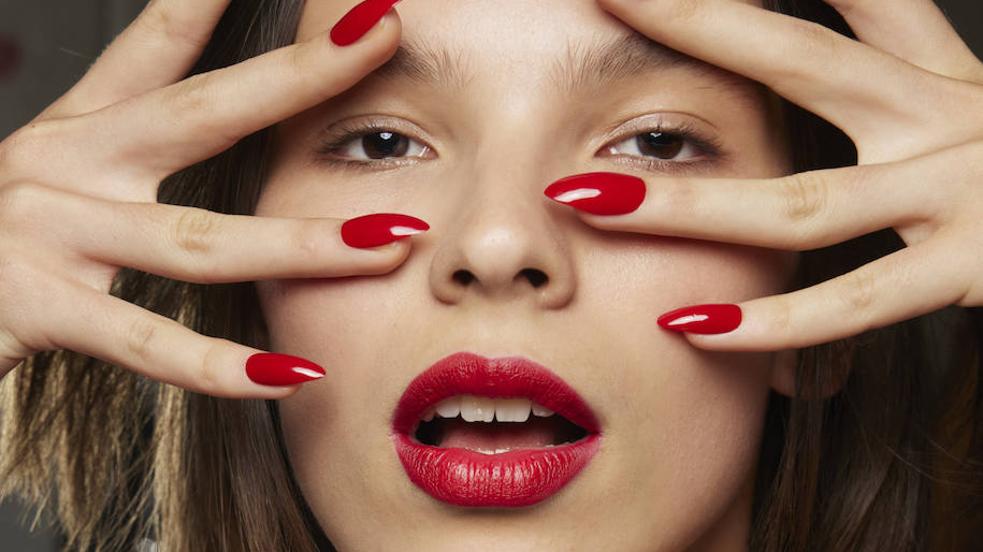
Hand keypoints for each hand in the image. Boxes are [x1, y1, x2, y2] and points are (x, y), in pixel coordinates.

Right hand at [0, 0, 420, 396]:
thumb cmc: (1, 250)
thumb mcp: (61, 181)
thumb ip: (132, 159)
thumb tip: (216, 130)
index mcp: (79, 132)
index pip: (156, 48)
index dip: (212, 1)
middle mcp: (65, 165)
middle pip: (202, 112)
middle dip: (298, 77)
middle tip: (381, 34)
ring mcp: (49, 231)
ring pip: (201, 243)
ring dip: (306, 244)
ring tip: (393, 240)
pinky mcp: (33, 304)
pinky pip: (148, 341)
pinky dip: (223, 366)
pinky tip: (294, 372)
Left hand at [547, 0, 982, 350]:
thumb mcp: (967, 92)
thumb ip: (898, 38)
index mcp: (939, 75)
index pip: (842, 1)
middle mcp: (947, 118)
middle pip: (801, 60)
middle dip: (698, 25)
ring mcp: (961, 193)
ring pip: (799, 202)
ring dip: (683, 202)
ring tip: (582, 196)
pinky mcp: (979, 268)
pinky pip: (854, 304)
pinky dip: (771, 321)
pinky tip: (692, 324)